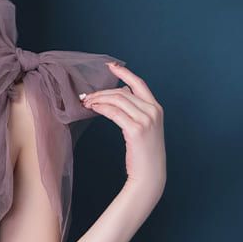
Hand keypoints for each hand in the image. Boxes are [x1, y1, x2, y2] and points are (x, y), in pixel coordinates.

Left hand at [81, 61, 165, 205]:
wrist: (150, 175)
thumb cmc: (144, 153)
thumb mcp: (144, 127)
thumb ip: (136, 109)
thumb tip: (122, 91)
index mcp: (156, 108)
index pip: (139, 83)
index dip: (124, 73)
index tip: (110, 66)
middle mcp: (153, 111)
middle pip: (123, 92)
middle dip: (102, 92)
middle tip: (86, 96)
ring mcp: (145, 120)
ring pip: (117, 100)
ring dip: (98, 99)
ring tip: (86, 103)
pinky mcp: (136, 130)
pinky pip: (114, 112)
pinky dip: (101, 107)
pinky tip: (93, 108)